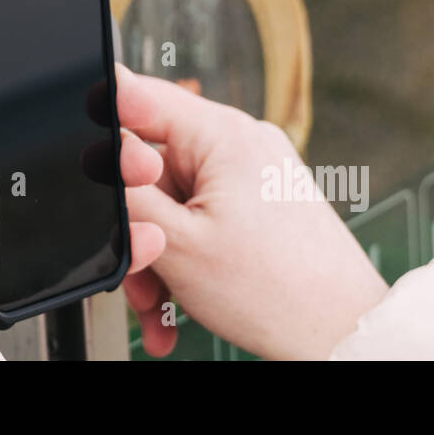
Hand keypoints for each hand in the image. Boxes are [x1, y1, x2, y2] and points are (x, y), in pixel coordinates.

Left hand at [0, 0, 165, 343]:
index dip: (25, 22)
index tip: (71, 15)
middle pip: (22, 93)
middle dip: (81, 103)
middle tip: (121, 118)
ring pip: (46, 148)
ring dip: (98, 157)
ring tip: (130, 168)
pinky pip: (53, 201)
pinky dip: (94, 206)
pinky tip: (121, 218)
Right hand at [119, 66, 387, 358]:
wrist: (343, 335)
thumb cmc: (279, 292)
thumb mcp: (177, 242)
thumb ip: (129, 191)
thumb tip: (101, 147)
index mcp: (223, 134)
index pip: (139, 99)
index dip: (104, 132)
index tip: (90, 172)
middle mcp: (240, 144)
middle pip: (152, 167)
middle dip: (135, 225)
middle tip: (134, 272)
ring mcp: (252, 175)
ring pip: (172, 204)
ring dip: (156, 256)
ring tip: (158, 307)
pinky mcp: (259, 206)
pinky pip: (200, 222)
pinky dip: (183, 261)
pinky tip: (177, 306)